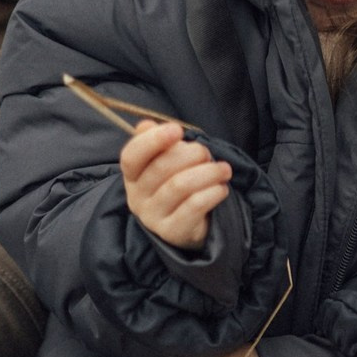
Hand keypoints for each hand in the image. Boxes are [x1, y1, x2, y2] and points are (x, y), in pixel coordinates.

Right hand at [121, 119, 231, 250]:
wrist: (189, 227)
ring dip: (207, 172)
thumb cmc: (178, 186)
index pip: (132, 156)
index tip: (177, 130)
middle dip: (190, 154)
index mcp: (132, 176)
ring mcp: (153, 217)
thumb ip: (158, 143)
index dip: (152, 141)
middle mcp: (137, 197)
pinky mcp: (172, 232)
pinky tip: (222, 188)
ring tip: (224, 170)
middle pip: (161, 168)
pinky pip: (194, 206)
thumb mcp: (167, 162)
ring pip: (180, 185)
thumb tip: (147, 125)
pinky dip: (212, 193)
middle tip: (207, 153)